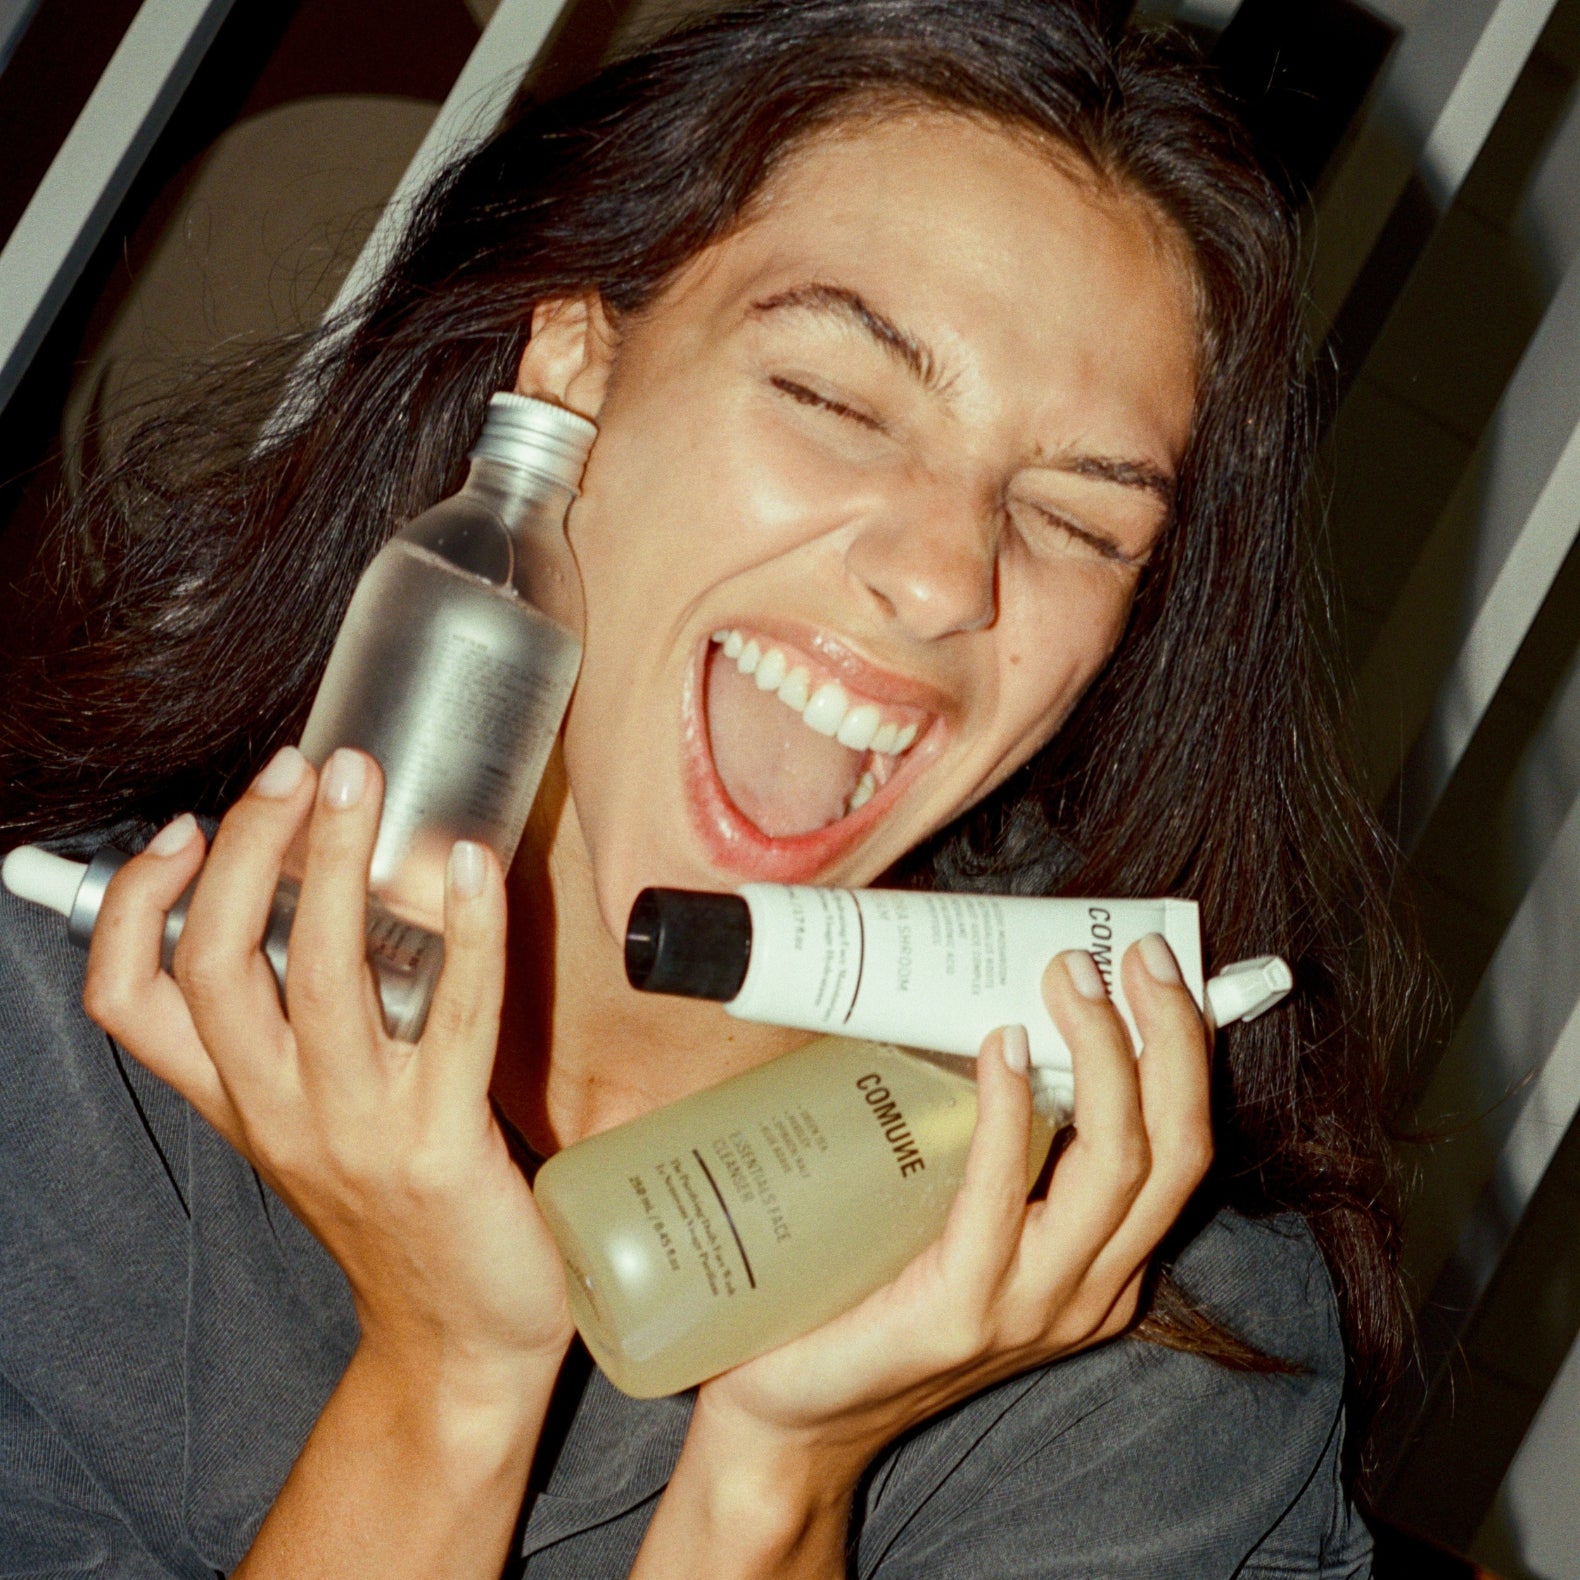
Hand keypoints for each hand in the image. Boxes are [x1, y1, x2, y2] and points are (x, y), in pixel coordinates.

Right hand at [82, 746, 572, 1391]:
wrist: (457, 1341)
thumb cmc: (398, 1213)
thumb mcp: (314, 1126)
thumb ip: (299, 1037)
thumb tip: (317, 903)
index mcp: (238, 1102)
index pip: (130, 1000)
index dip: (135, 907)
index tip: (180, 830)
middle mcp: (279, 1110)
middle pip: (215, 962)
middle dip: (245, 849)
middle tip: (296, 769)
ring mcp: (358, 1127)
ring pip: (316, 974)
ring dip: (332, 863)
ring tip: (357, 781)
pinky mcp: (443, 1140)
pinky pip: (452, 1014)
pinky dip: (465, 933)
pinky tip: (474, 868)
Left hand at [657, 936, 1211, 1541]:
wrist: (792, 1409)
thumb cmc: (869, 1285)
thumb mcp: (954, 1202)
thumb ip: (983, 1128)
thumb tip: (974, 995)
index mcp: (1101, 1260)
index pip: (1180, 1146)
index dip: (1187, 1051)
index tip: (1158, 965)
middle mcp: (1090, 1287)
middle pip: (1175, 1150)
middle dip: (1171, 1038)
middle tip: (1131, 954)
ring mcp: (1032, 1306)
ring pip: (1117, 1168)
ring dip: (1103, 1056)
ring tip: (1067, 977)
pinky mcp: (962, 1313)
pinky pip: (1005, 1198)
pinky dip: (1013, 1115)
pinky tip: (1001, 1051)